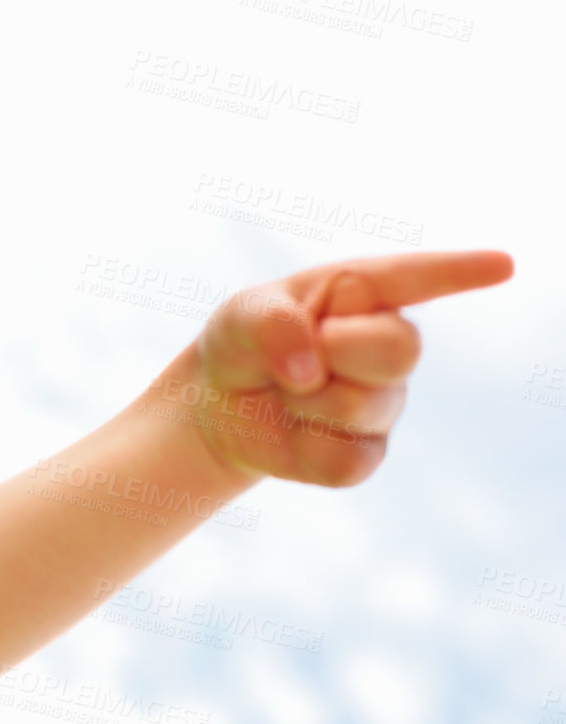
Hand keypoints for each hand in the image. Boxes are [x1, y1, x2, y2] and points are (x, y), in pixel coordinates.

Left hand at [182, 250, 513, 486]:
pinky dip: (304, 445)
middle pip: (401, 348)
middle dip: (338, 351)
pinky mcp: (366, 454)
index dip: (458, 272)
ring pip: (364, 406)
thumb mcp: (239, 316)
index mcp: (360, 294)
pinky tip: (295, 429)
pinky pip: (346, 459)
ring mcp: (384, 401)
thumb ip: (270, 324)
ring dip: (304, 400)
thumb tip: (308, 371)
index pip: (416, 279)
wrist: (220, 404)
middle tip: (296, 355)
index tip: (503, 264)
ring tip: (287, 390)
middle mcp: (386, 344)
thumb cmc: (244, 344)